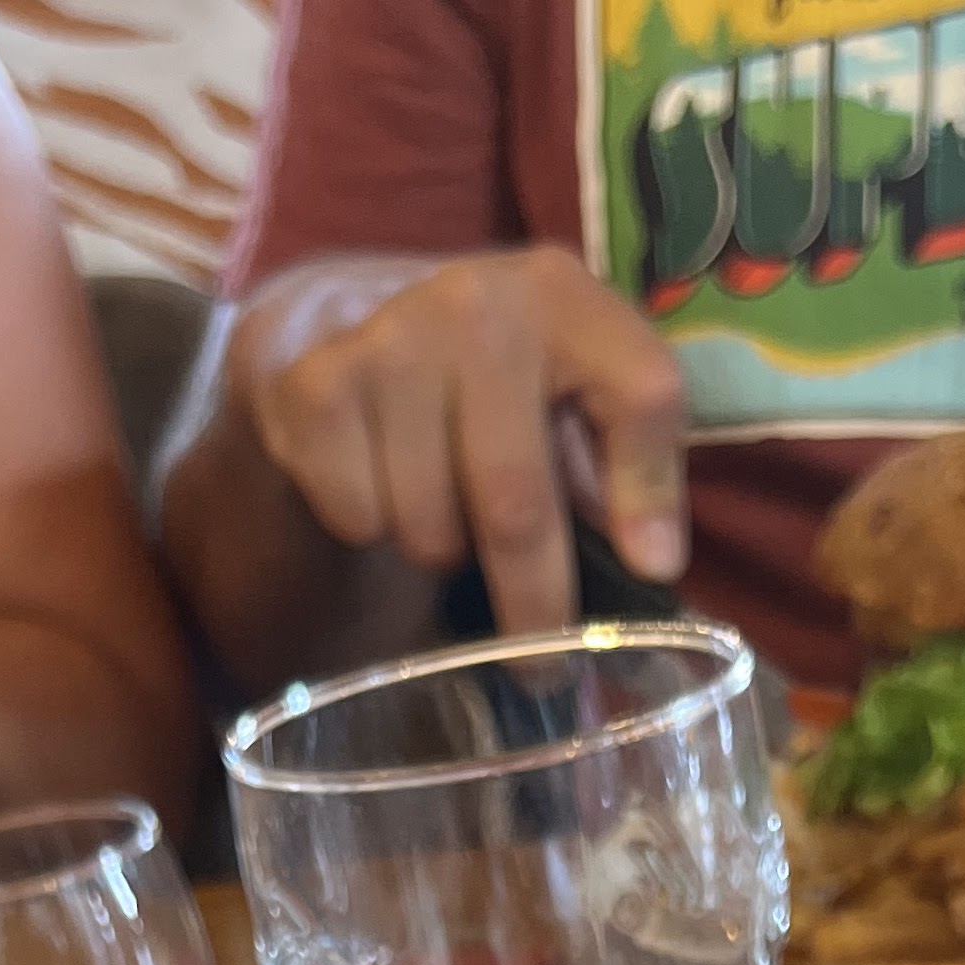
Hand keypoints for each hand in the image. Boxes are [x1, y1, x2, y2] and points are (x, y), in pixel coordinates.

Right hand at [235, 247, 688, 633]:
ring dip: (441, 553)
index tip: (650, 573)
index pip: (639, 392)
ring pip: (429, 526)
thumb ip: (628, 471)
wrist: (351, 324)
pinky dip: (370, 528)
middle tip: (542, 668)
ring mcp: (387, 338)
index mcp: (562, 296)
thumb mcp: (576, 404)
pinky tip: (378, 481)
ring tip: (443, 511)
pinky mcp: (311, 386)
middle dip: (532, 605)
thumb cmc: (490, 392)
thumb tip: (653, 566)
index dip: (649, 494)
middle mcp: (476, 303)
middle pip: (517, 502)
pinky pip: (358, 518)